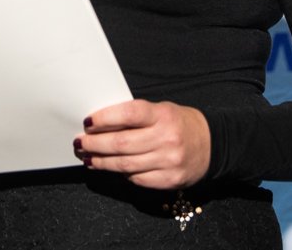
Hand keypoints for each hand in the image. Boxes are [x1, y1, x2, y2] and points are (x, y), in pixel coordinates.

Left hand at [74, 99, 210, 189]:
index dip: (104, 118)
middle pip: (121, 143)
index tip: (87, 122)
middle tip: (80, 143)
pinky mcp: (170, 180)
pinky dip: (122, 173)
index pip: (128, 114)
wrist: (211, 145)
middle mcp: (167, 138)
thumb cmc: (178, 123)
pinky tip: (111, 168)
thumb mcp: (161, 110)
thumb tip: (100, 124)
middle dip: (95, 144)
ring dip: (102, 162)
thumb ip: (135, 117)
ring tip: (89, 158)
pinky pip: (137, 179)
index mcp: (163, 115)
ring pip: (125, 164)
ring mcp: (169, 161)